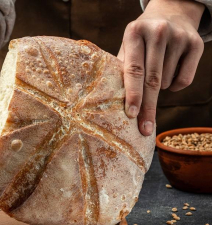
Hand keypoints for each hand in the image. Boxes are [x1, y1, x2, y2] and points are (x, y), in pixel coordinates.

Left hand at [118, 0, 204, 135]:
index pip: (133, 70)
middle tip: (145, 128)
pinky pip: (184, 80)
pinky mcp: (196, 43)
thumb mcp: (128, 46)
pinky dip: (174, 87)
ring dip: (159, 89)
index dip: (133, 94)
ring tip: (154, 73)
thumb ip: (121, 68)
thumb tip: (112, 101)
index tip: (131, 115)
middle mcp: (157, 32)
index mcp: (134, 32)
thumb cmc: (141, 38)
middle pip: (152, 80)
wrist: (170, 13)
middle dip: (147, 107)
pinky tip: (169, 74)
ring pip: (167, 81)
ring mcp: (179, 37)